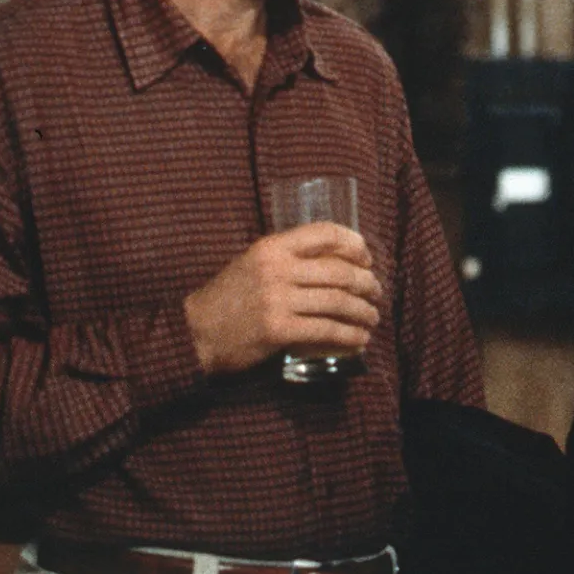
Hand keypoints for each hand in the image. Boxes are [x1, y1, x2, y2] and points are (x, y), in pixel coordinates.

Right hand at [183, 223, 382, 374]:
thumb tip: (334, 260)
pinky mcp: (279, 330)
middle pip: (339, 272)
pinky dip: (349, 336)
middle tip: (376, 293)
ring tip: (372, 318)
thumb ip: (286, 258)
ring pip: (337, 302)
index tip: (367, 259)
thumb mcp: (252, 263)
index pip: (324, 233)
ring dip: (363, 312)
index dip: (354, 244)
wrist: (196, 332)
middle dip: (367, 284)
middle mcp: (277, 269)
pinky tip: (359, 339)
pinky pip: (326, 330)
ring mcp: (278, 300)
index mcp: (272, 247)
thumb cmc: (227, 298)